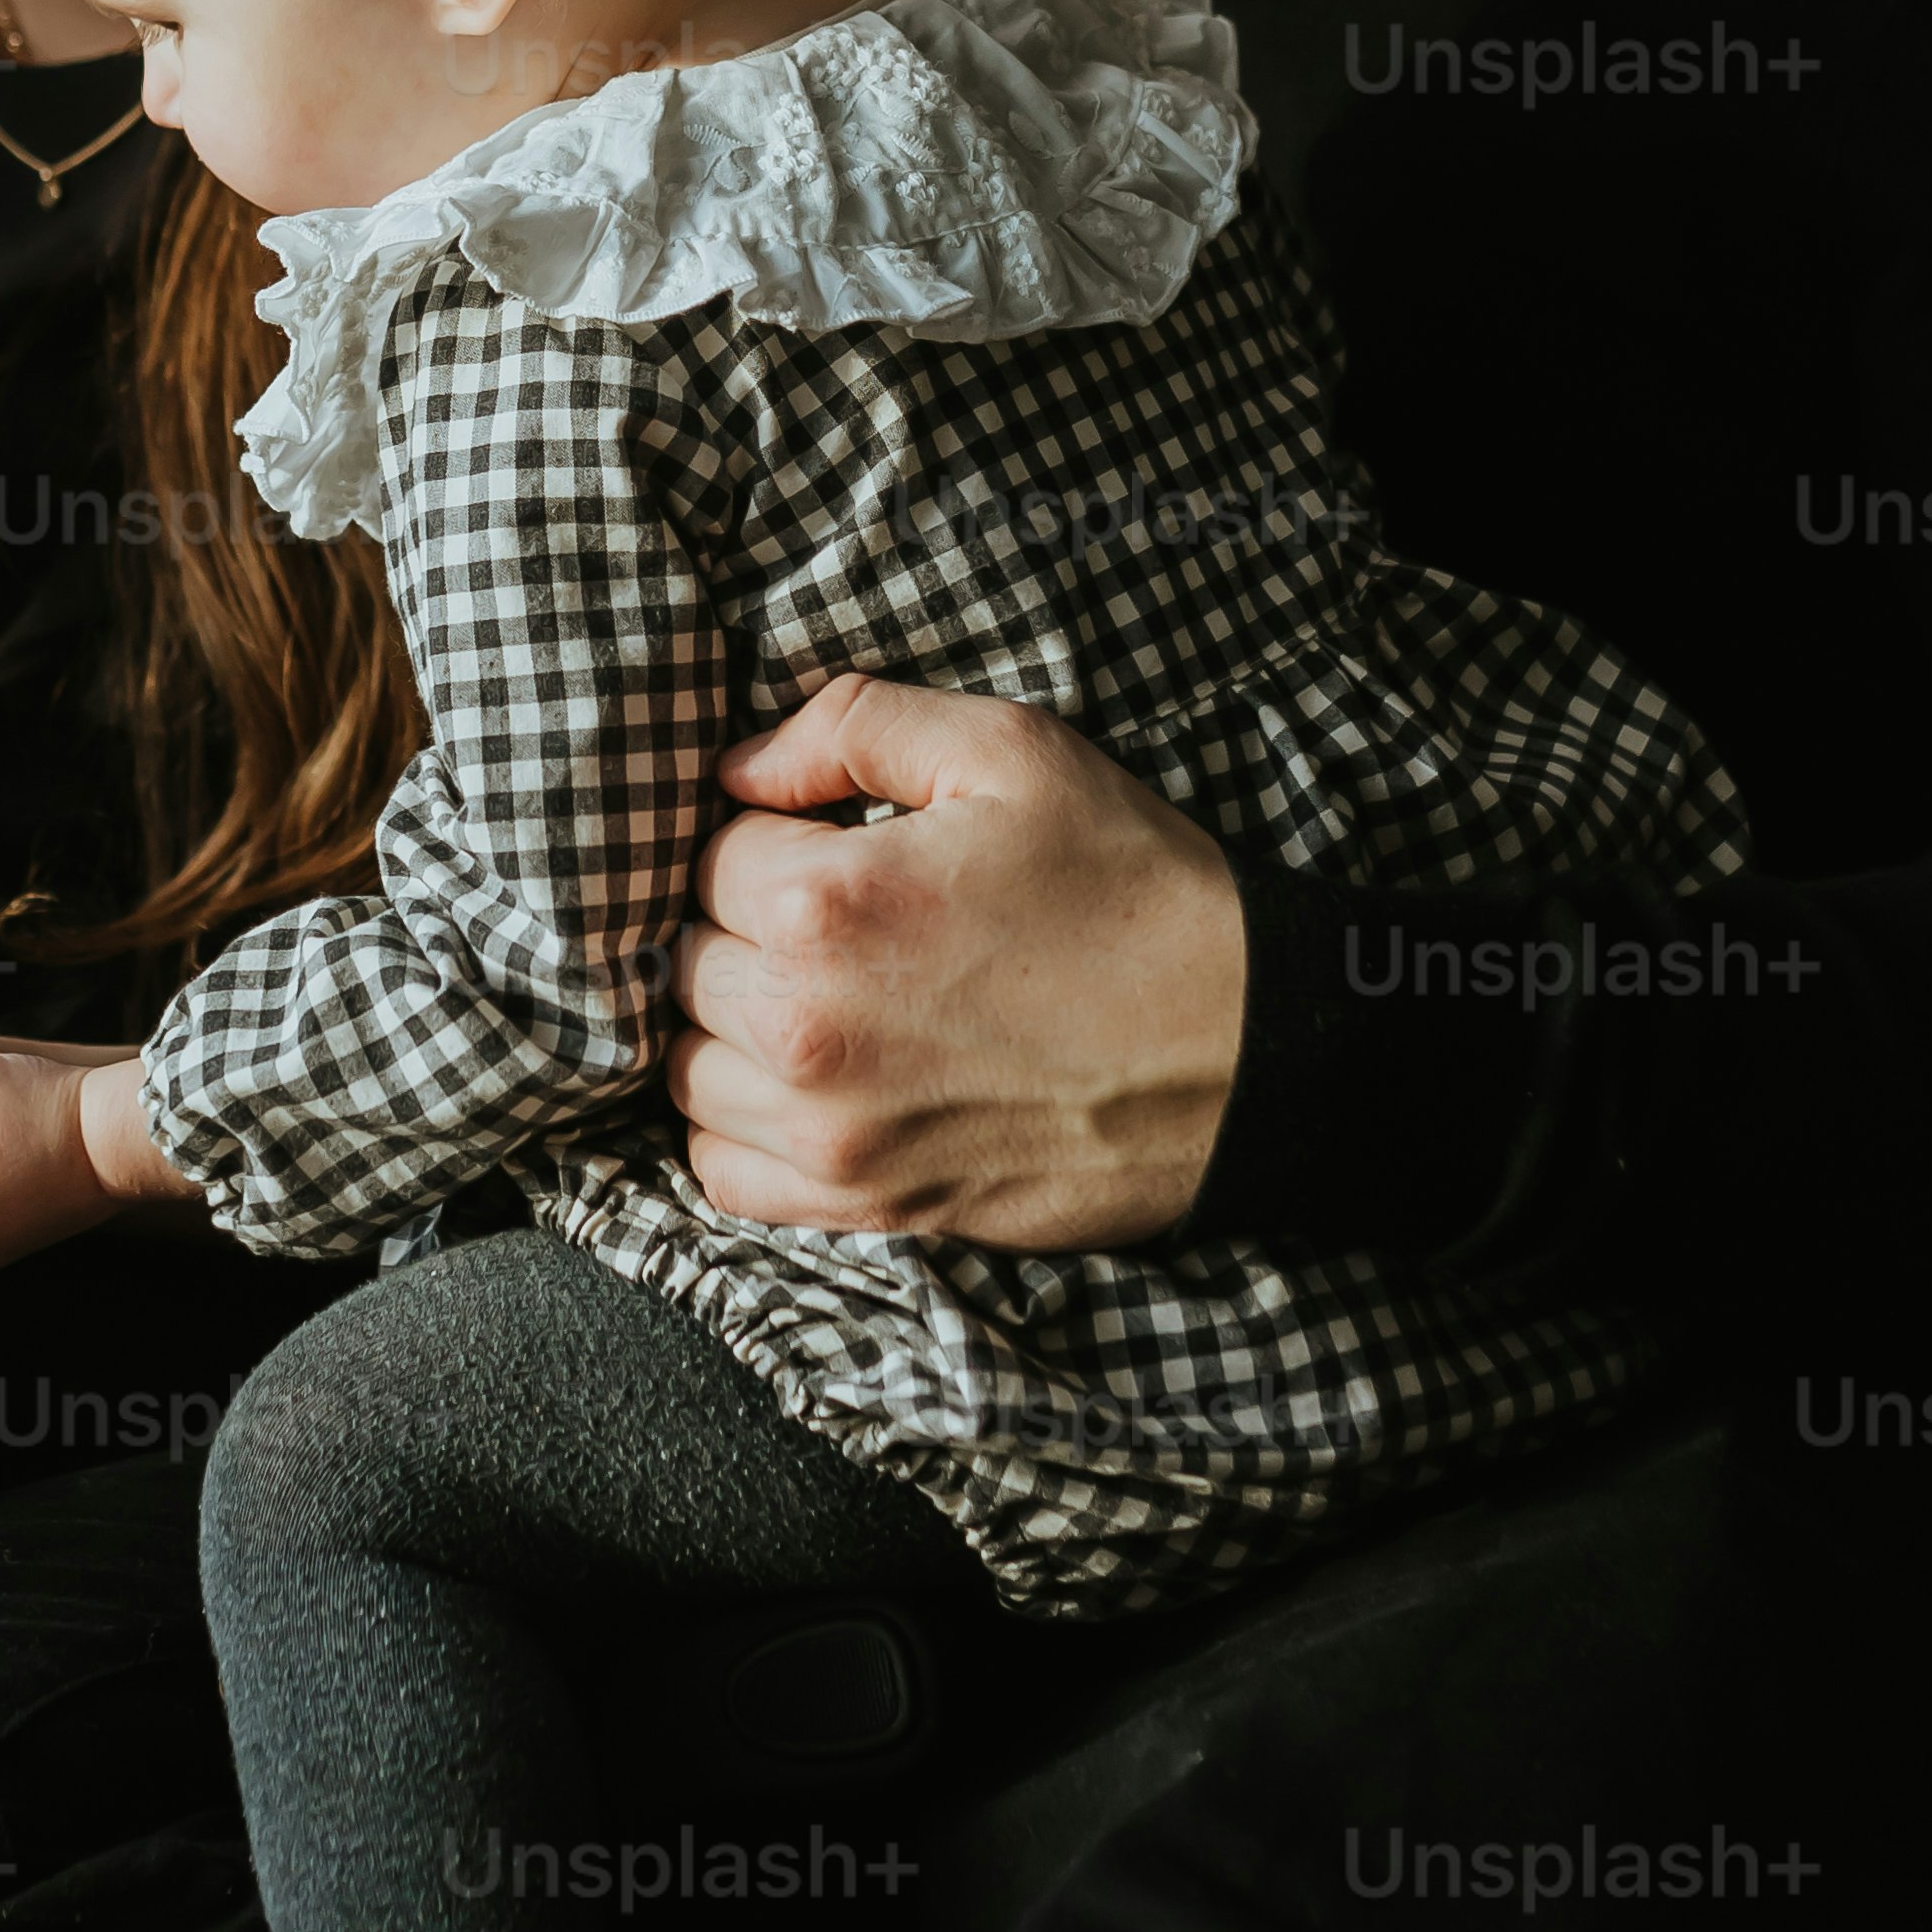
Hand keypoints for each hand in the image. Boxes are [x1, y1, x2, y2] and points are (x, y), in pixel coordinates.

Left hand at [665, 671, 1246, 1251]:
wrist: (1246, 1050)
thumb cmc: (1134, 891)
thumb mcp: (1012, 750)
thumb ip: (853, 725)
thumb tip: (740, 768)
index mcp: (830, 905)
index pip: (712, 853)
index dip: (771, 834)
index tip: (832, 843)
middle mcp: (806, 1027)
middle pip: (685, 960)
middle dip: (743, 924)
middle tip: (834, 916)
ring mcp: (830, 1133)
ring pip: (688, 1065)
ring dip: (731, 1022)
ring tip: (820, 991)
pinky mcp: (864, 1206)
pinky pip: (720, 1170)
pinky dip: (737, 1125)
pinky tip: (804, 1080)